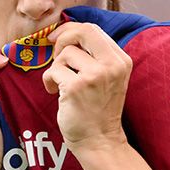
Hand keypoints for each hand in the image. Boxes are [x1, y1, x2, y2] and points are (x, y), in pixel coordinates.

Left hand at [42, 22, 132, 152]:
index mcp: (121, 60)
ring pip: (65, 53)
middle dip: (62, 38)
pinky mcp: (77, 87)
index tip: (58, 37)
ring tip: (60, 84)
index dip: (71, 29)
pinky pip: (53, 70)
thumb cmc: (98, 109)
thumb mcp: (107, 77)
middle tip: (55, 54)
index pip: (93, 29)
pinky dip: (48, 80)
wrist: (99, 140)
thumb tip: (67, 32)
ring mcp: (95, 76)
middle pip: (82, 32)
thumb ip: (95, 55)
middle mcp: (112, 65)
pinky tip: (54, 92)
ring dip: (56, 67)